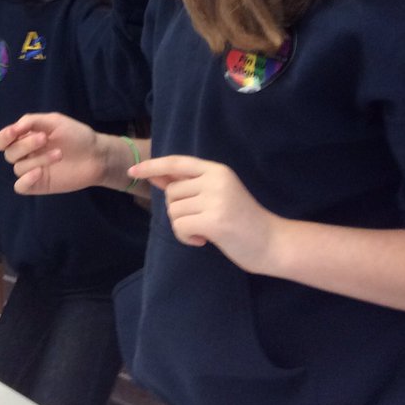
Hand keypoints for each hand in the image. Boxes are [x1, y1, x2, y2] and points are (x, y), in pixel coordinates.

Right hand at [0, 112, 107, 194]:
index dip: (4, 136)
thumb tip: (14, 128)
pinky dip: (26, 180)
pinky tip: (39, 173)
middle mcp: (26, 154)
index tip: (16, 132)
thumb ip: (32, 121)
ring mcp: (31, 170)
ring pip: (19, 168)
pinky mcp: (38, 184)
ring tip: (59, 154)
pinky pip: (20, 186)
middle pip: (10, 153)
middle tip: (45, 138)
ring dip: (37, 159)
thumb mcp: (54, 121)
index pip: (3, 140)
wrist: (96, 155)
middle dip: (25, 145)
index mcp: (26, 137)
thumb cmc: (76, 136)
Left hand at [132, 155, 280, 271]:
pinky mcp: (215, 220)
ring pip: (174, 211)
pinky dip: (186, 237)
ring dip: (182, 226)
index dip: (152, 166)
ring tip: (203, 232)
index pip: (176, 162)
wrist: (271, 242)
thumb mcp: (215, 195)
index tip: (133, 170)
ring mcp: (216, 199)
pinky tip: (204, 241)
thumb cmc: (241, 220)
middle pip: (171, 192)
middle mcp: (216, 180)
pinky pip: (180, 226)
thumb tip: (156, 175)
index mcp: (217, 170)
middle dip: (177, 211)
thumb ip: (188, 185)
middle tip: (198, 222)